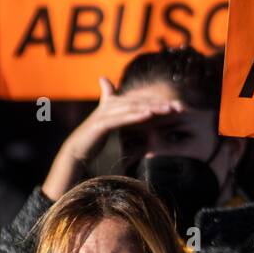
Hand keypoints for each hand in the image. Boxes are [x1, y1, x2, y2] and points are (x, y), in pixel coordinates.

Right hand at [41, 77, 182, 199]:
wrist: (75, 151)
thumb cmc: (94, 140)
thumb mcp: (110, 126)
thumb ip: (121, 119)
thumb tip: (136, 116)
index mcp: (113, 105)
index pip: (139, 101)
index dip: (156, 102)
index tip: (175, 105)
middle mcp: (109, 106)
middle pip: (138, 102)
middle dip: (159, 103)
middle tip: (177, 105)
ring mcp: (104, 114)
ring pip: (132, 108)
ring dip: (151, 107)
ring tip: (167, 108)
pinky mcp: (101, 124)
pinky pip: (121, 119)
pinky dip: (135, 115)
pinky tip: (148, 115)